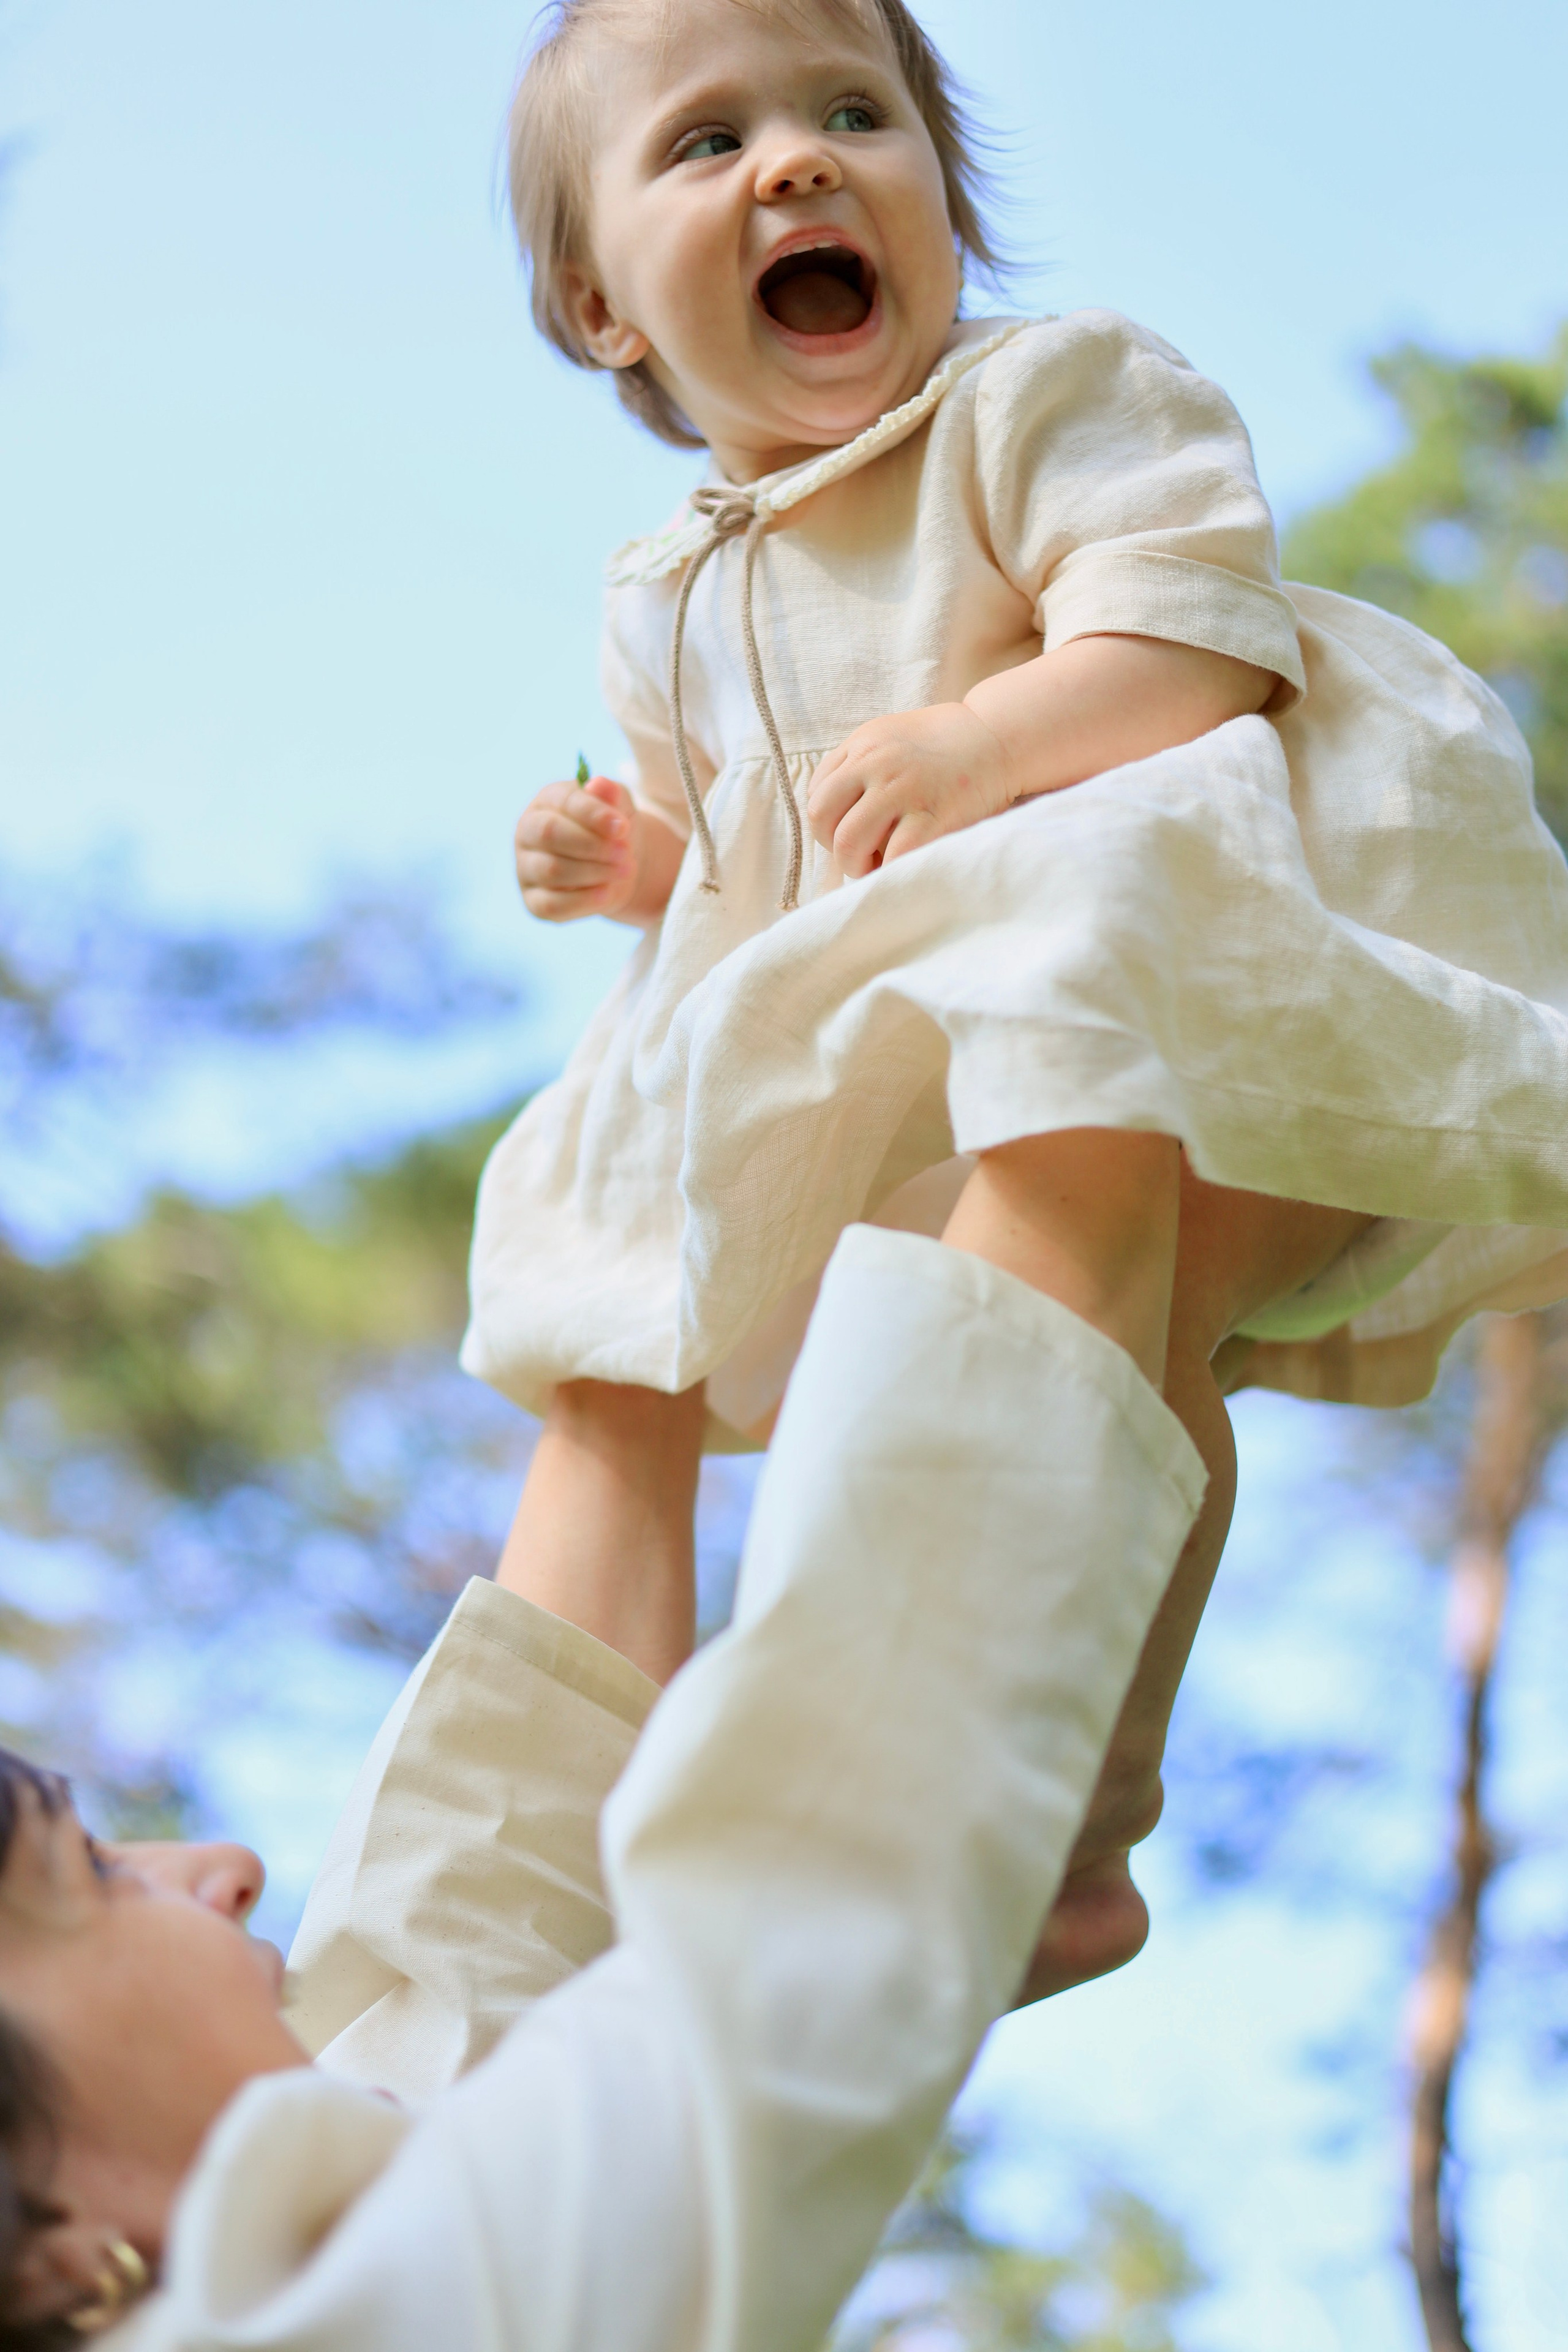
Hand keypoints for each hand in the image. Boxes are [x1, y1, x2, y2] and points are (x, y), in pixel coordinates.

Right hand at [515, 774, 640, 921]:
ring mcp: (526, 868)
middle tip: (625, 853)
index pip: (564, 803)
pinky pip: (552, 905)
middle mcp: (527, 832)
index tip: (623, 827)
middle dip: (593, 845)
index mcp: (547, 801)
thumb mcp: (619, 806)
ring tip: (625, 870)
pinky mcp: (534, 901)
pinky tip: (607, 893)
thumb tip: (599, 785)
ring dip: (594, 872)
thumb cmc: (612, 830)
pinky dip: (583, 900)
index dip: (594, 815)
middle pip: (550, 834)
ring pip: (552, 870)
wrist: (617, 866)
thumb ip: (611, 794)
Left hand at [805, 702, 1014, 878]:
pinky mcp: (934, 816)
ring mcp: (904, 790)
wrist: (998, 737)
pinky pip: (894, 857)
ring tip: (879, 865)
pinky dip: (891, 871)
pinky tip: (904, 865)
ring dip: (858, 865)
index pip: (816, 798)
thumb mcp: (887, 737)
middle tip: (861, 856)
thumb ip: (853, 766)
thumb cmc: (941, 745)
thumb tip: (828, 816)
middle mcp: (877, 765)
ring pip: (849, 842)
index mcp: (862, 747)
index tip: (848, 836)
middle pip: (823, 820)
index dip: (826, 827)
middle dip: (836, 849)